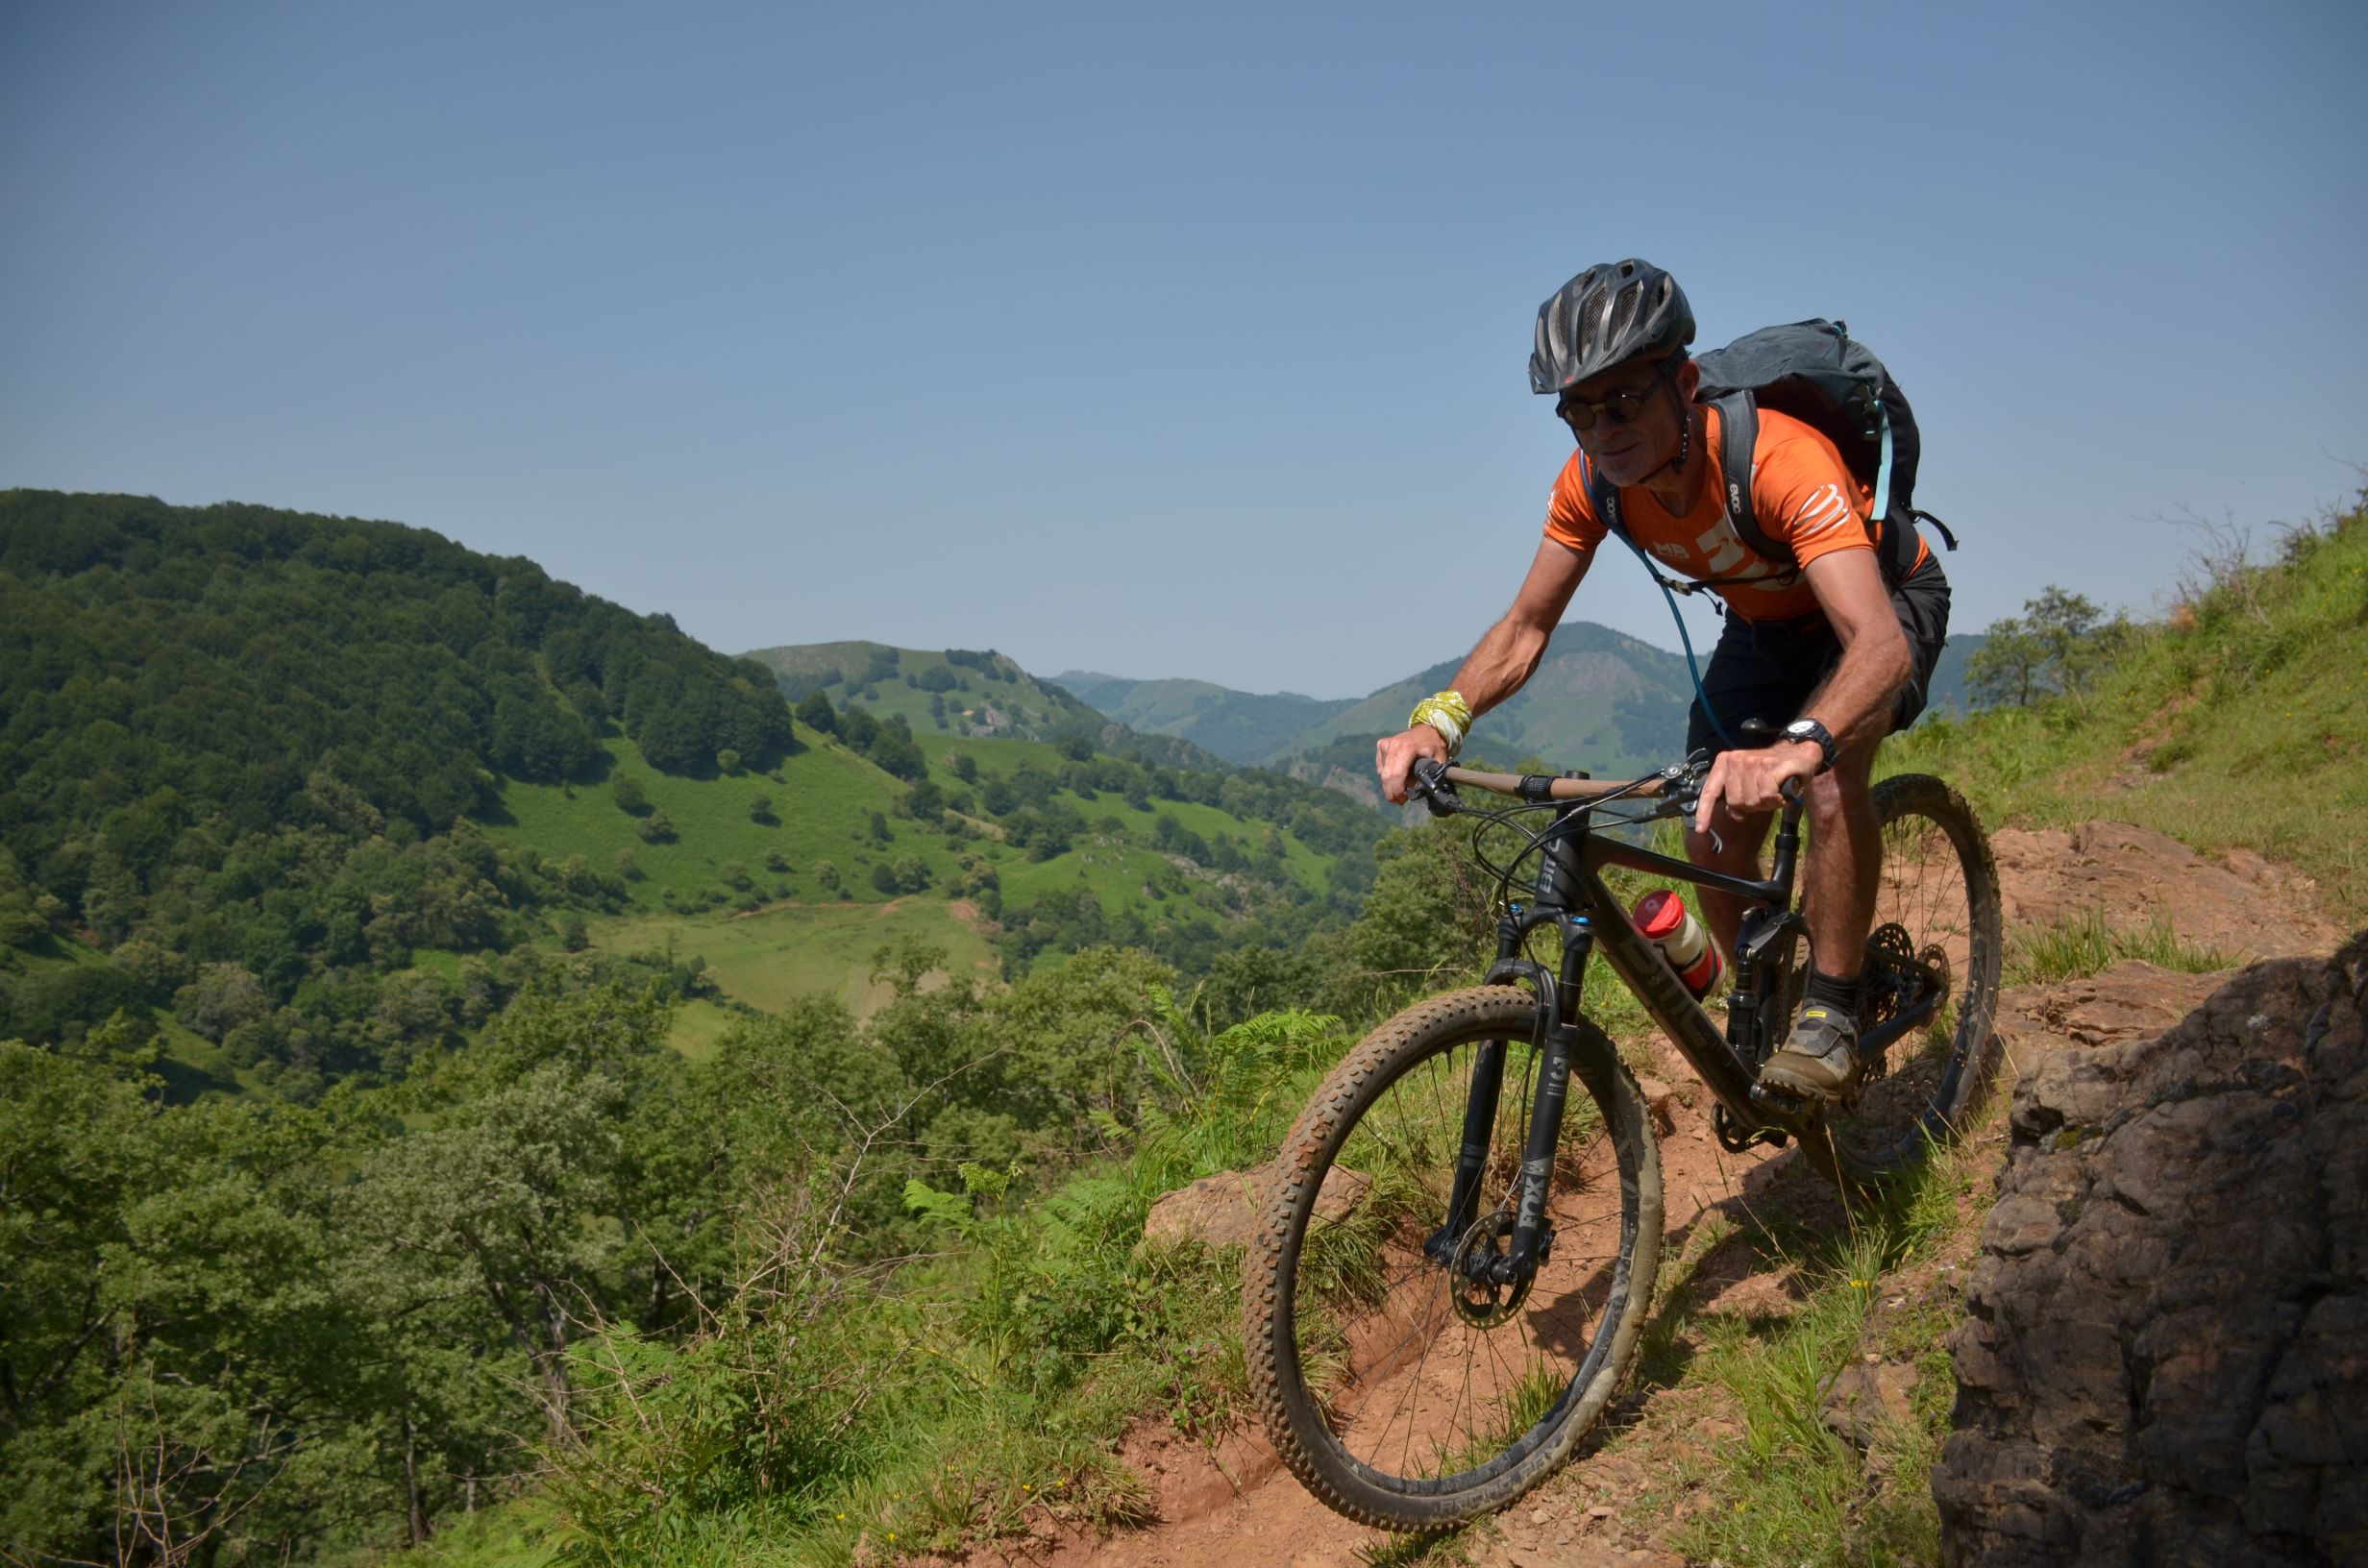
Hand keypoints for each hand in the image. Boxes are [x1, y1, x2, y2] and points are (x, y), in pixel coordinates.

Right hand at [1376, 726, 1448, 804]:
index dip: (1398, 791)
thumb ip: (1429, 776)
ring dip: (1391, 784)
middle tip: (1400, 801)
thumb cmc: (1434, 746)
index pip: (1396, 775)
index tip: (1404, 800)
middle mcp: (1393, 745)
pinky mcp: (1381, 745)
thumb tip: (1418, 791)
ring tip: (1404, 785)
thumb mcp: (1438, 761)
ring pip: (1382, 773)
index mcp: (1407, 748)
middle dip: (1391, 793)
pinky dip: (1388, 775)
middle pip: (1386, 777)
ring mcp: (1385, 744)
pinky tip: (1399, 773)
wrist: (1428, 729)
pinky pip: (1381, 767)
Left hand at [1694, 740, 1819, 830]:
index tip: (1701, 828)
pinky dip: (1776, 799)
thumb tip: (1735, 814)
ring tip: (1773, 790)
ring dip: (1766, 803)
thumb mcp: (1748, 781)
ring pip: (1752, 801)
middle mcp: (1736, 760)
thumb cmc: (1771, 770)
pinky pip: (1767, 796)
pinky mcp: (1770, 767)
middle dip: (1751, 805)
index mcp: (1725, 762)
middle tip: (1763, 795)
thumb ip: (1736, 796)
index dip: (1704, 811)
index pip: (1710, 791)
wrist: (1798, 751)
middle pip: (1735, 802)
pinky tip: (1781, 791)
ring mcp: (1753, 762)